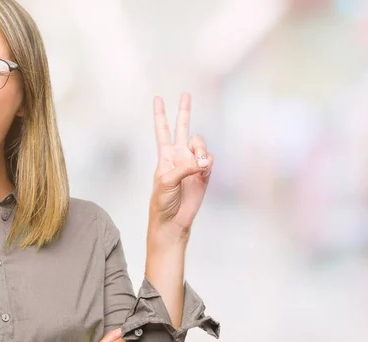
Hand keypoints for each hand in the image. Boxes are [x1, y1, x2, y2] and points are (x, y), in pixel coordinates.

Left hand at [149, 93, 212, 237]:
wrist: (173, 221)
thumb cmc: (162, 202)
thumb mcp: (166, 182)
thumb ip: (183, 168)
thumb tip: (202, 162)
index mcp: (165, 156)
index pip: (162, 130)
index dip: (160, 114)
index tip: (158, 98)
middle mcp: (179, 156)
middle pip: (182, 128)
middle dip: (184, 111)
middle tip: (185, 94)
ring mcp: (192, 164)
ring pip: (200, 144)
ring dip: (200, 150)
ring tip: (199, 164)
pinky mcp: (204, 174)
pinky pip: (210, 159)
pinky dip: (208, 162)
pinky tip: (204, 170)